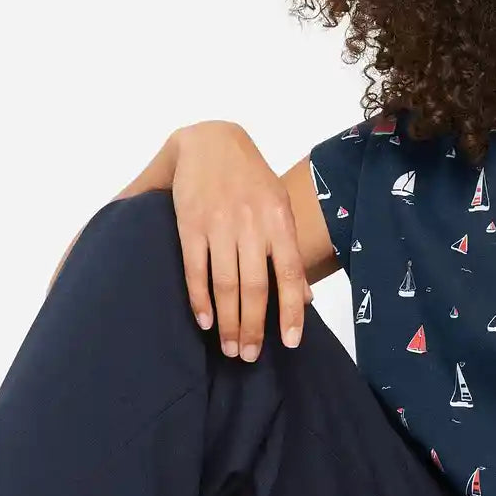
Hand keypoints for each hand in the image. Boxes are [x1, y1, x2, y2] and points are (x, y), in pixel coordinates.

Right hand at [171, 121, 312, 361]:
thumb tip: (306, 297)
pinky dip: (199, 298)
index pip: (290, 273)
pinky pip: (195, 269)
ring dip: (228, 321)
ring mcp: (219, 224)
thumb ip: (290, 251)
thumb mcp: (279, 206)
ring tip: (229, 347)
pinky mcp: (190, 223)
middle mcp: (251, 223)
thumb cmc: (251, 180)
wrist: (210, 140)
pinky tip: (204, 321)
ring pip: (226, 283)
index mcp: (279, 218)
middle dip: (253, 326)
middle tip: (249, 356)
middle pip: (255, 286)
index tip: (291, 343)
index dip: (290, 311)